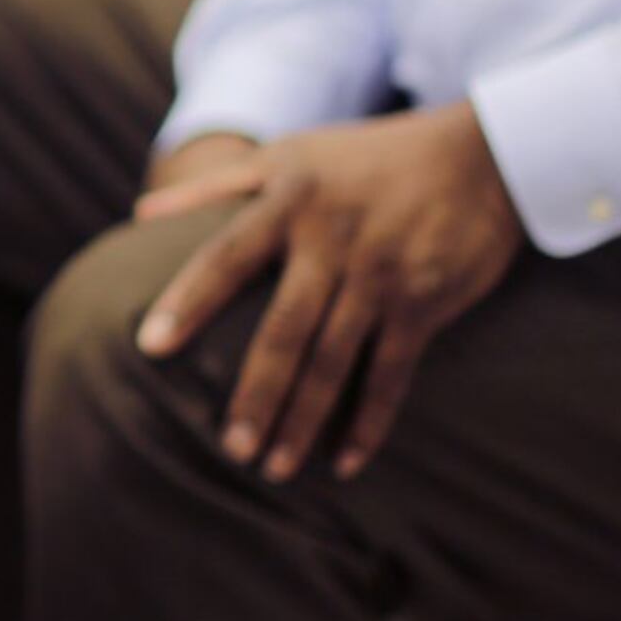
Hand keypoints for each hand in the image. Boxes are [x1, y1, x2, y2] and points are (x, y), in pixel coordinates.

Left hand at [130, 102, 524, 483]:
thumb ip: (216, 184)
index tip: (150, 346)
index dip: (187, 300)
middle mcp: (331, 242)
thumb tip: (142, 211)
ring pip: (334, 361)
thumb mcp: (292, 152)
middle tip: (230, 448)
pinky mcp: (423, 303)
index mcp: (289, 201)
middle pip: (283, 328)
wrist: (478, 155)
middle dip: (256, 392)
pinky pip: (391, 373)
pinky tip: (344, 462)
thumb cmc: (369, 156)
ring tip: (273, 468)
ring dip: (304, 419)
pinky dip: (369, 422)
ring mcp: (380, 275)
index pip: (226, 257)